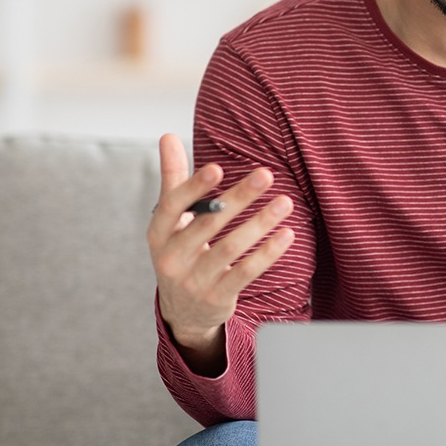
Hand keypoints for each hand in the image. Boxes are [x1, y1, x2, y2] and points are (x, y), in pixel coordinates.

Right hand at [147, 133, 294, 372]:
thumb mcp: (171, 220)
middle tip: (266, 174)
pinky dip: (267, 253)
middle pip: (208, 224)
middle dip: (238, 198)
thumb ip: (174, 178)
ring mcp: (194, 280)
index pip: (173, 206)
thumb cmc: (181, 251)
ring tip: (286, 202)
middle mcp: (171, 258)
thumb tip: (168, 135)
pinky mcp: (217, 297)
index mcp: (158, 233)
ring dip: (260, 223)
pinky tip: (287, 234)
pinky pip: (245, 273)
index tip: (217, 168)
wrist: (183, 310)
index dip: (194, 187)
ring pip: (230, 248)